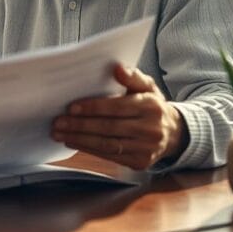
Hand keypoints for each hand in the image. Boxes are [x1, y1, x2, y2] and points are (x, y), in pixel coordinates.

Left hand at [50, 64, 188, 169]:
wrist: (174, 133)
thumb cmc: (153, 106)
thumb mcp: (148, 87)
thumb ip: (133, 77)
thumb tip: (118, 68)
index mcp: (150, 106)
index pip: (117, 107)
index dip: (93, 108)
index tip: (71, 107)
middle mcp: (150, 129)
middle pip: (109, 128)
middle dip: (80, 125)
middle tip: (58, 122)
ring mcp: (146, 148)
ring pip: (107, 145)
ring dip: (80, 140)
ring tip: (60, 134)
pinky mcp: (140, 163)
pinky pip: (110, 156)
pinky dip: (89, 150)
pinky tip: (74, 142)